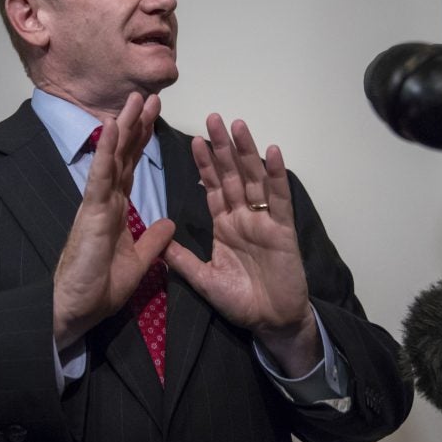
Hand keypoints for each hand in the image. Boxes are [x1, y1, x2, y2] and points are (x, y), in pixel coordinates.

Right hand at [53, 93, 175, 349]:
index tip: (154, 117)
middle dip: (137, 125)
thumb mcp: (139, 262)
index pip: (132, 168)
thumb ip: (153, 241)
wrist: (75, 310)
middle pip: (124, 155)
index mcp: (117, 210)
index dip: (142, 142)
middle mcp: (106, 200)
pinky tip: (112, 126)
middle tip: (149, 96)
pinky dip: (107, 151)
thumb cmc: (99, 288)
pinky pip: (101, 176)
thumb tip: (170, 223)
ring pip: (113, 157)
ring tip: (135, 99)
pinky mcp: (91, 211)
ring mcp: (97, 203)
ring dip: (124, 127)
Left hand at [165, 114, 320, 375]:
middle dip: (222, 147)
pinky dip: (276, 175)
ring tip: (239, 125)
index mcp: (224, 225)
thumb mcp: (205, 280)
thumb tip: (158, 244)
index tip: (193, 140)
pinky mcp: (283, 229)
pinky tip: (273, 152)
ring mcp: (264, 220)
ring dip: (247, 151)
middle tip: (213, 118)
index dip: (204, 164)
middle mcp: (243, 216)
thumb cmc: (241, 302)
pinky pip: (280, 198)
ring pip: (254, 179)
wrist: (272, 323)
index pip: (212, 187)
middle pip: (232, 174)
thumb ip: (184, 261)